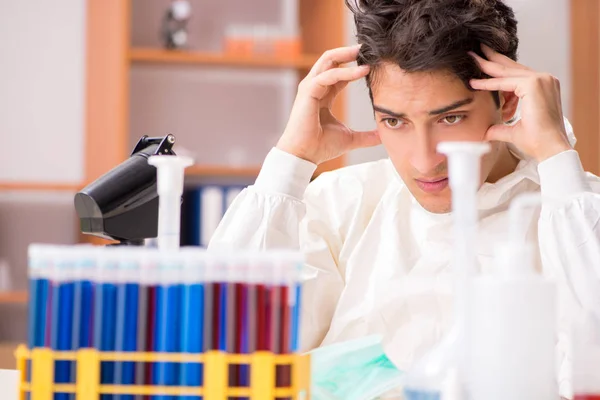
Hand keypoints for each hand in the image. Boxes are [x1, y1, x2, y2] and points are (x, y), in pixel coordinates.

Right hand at [277, 45, 380, 164]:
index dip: (355, 65)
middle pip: (331, 60)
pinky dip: (345, 73)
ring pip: (328, 61)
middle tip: (368, 48)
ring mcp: (310, 88)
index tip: (373, 62)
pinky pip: (328, 76)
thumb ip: (367, 136)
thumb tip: (383, 136)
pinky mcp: (308, 92)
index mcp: (323, 95)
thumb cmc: (320, 147)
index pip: (339, 72)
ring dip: (347, 55)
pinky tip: (362, 72)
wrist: (304, 156)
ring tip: (365, 52)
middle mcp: (315, 88)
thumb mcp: (350, 138)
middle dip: (349, 52)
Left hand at [469, 45, 570, 162]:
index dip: (497, 70)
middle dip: (491, 59)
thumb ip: (499, 127)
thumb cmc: (536, 141)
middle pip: (511, 67)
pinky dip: (488, 83)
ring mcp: (541, 79)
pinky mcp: (534, 84)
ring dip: (487, 66)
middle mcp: (544, 79)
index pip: (516, 74)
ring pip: (507, 72)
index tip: (483, 64)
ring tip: (472, 58)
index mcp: (542, 86)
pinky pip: (505, 82)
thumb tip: (485, 132)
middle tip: (475, 51)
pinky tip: (474, 83)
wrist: (549, 148)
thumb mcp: (513, 130)